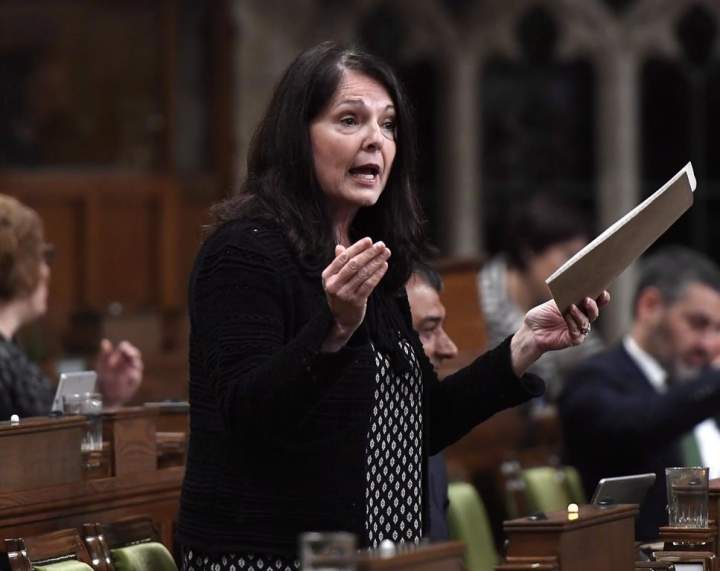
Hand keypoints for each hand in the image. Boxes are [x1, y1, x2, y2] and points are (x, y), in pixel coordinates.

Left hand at [96, 339, 143, 406]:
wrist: (104, 397)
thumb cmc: (104, 380)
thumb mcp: (102, 366)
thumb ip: (104, 354)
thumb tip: (105, 341)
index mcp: (121, 357)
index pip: (126, 347)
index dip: (125, 347)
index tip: (122, 348)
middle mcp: (129, 363)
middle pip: (135, 353)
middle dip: (132, 352)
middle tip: (129, 353)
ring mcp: (133, 372)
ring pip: (138, 364)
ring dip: (135, 362)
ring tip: (131, 362)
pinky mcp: (134, 382)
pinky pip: (137, 377)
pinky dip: (134, 375)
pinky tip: (130, 374)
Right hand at [321, 237, 390, 351]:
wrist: (342, 319)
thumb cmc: (340, 293)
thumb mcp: (335, 279)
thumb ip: (339, 263)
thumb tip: (340, 246)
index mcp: (327, 275)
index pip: (343, 258)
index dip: (357, 248)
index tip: (369, 240)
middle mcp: (334, 285)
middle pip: (354, 264)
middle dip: (369, 253)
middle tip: (381, 245)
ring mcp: (344, 294)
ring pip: (363, 274)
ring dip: (376, 261)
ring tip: (386, 253)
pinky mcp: (356, 302)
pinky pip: (369, 284)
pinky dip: (378, 274)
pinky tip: (384, 266)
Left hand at [510, 291, 609, 375]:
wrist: (530, 331)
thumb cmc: (541, 316)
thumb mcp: (552, 303)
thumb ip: (564, 298)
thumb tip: (575, 286)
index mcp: (578, 308)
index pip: (593, 303)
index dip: (601, 298)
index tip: (603, 291)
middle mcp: (580, 319)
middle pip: (593, 313)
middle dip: (593, 306)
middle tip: (587, 299)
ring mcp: (578, 330)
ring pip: (586, 323)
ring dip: (580, 314)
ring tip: (572, 307)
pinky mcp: (572, 340)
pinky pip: (576, 332)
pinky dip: (572, 323)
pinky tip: (566, 317)